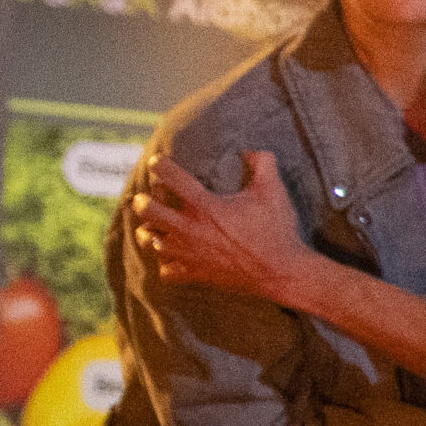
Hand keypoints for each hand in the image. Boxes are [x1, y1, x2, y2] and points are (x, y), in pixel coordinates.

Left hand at [131, 150, 313, 302]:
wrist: (282, 272)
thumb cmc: (277, 230)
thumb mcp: (273, 190)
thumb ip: (262, 162)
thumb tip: (250, 150)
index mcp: (205, 205)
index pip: (169, 175)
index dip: (159, 164)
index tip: (158, 162)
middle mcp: (190, 229)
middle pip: (147, 210)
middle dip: (143, 201)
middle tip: (148, 198)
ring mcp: (190, 254)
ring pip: (150, 242)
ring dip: (149, 232)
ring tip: (154, 227)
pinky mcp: (195, 275)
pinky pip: (165, 271)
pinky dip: (166, 264)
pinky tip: (173, 257)